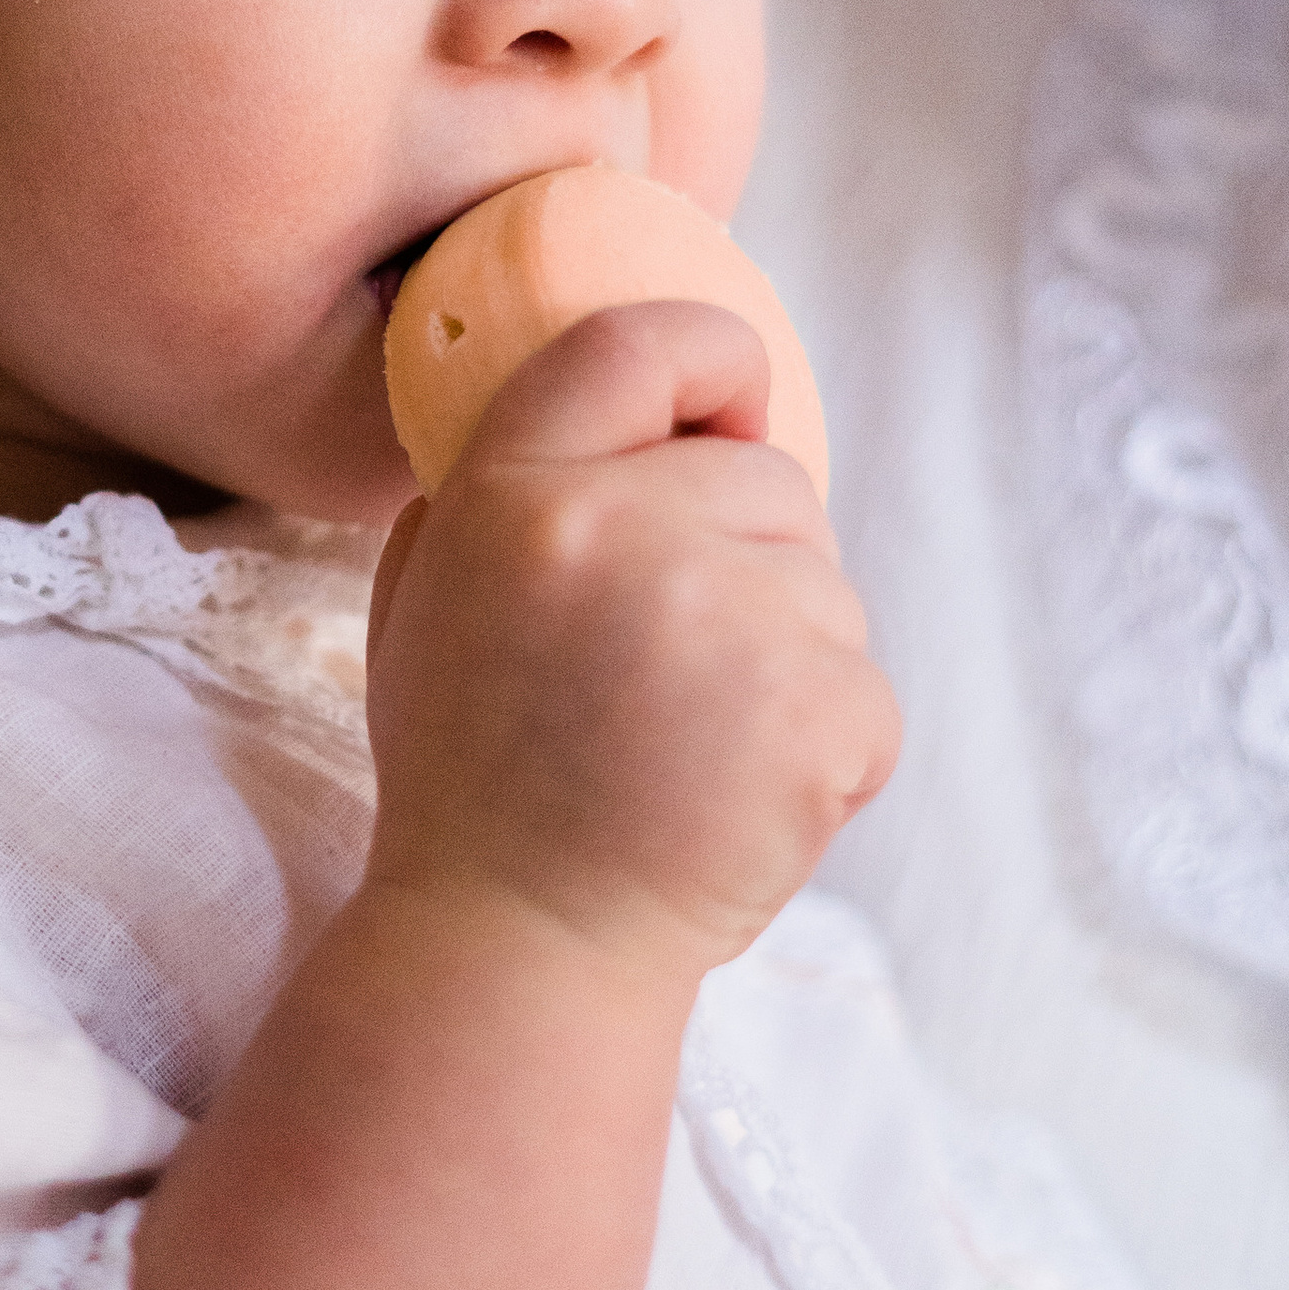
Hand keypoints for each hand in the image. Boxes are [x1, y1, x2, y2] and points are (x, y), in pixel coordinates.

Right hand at [363, 301, 897, 989]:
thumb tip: (604, 414)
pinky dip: (827, 753)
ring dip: (786, 661)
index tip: (724, 412)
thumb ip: (487, 493)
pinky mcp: (815, 709)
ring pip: (825, 588)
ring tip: (691, 752)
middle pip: (768, 474)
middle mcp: (620, 529)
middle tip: (667, 673)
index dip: (709, 363)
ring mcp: (726, 617)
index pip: (643, 340)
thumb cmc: (472, 779)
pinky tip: (737, 802)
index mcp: (515, 491)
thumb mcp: (423, 604)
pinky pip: (865, 692)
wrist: (518, 949)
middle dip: (747, 556)